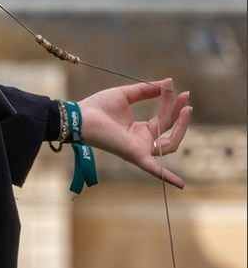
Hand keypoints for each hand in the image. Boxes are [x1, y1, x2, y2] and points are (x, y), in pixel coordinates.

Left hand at [76, 78, 191, 188]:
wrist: (81, 116)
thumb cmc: (98, 106)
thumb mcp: (125, 95)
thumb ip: (145, 90)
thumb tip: (166, 83)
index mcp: (140, 130)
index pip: (163, 119)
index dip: (170, 104)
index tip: (172, 85)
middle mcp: (142, 142)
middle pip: (169, 130)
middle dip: (179, 113)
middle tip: (186, 95)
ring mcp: (140, 149)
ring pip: (169, 144)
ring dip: (180, 127)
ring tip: (186, 108)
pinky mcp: (134, 154)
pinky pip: (154, 169)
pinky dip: (167, 177)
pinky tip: (181, 185)